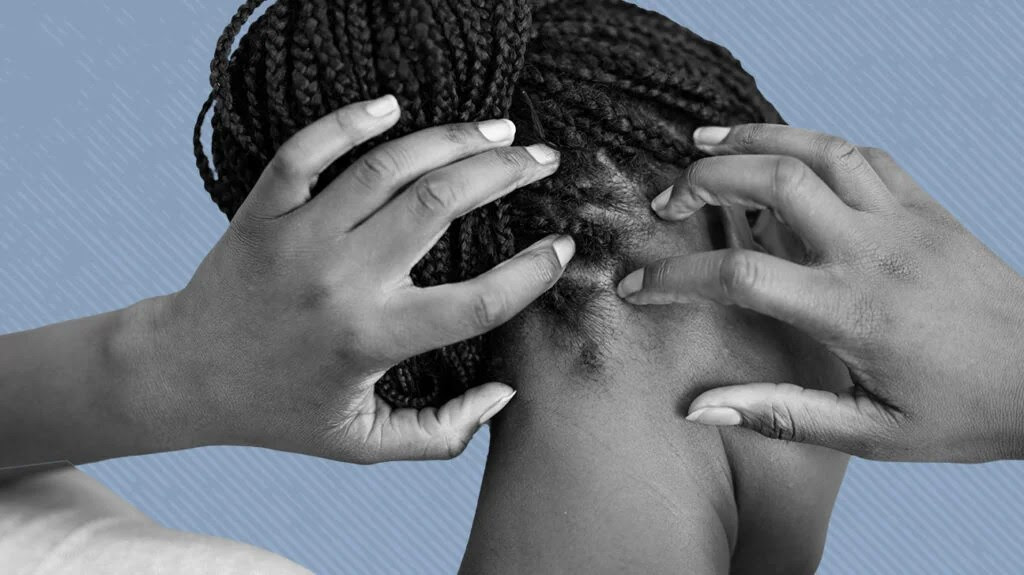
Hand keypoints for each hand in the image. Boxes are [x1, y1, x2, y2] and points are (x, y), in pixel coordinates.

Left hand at [150, 95, 572, 463]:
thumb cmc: (280, 411)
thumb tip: (503, 395)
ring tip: (496, 129)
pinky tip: (392, 105)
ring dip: (451, 140)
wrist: (183, 375)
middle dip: (504, 173)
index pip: (477, 302)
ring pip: (388, 169)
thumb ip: (441, 434)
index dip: (532, 272)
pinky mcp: (263, 211)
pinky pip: (307, 151)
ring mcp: (299, 238)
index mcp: (373, 338)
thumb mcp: (362, 443)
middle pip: (440, 206)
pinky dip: (348, 121)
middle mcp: (342, 280)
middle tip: (541, 159)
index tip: (562, 246)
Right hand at [617, 123, 1023, 461]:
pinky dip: (813, 143)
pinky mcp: (926, 207)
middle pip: (772, 182)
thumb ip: (780, 416)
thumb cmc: (964, 412)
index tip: (636, 284)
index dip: (675, 276)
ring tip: (704, 142)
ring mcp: (902, 220)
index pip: (739, 274)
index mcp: (849, 311)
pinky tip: (786, 154)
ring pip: (817, 149)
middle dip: (705, 178)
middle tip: (667, 198)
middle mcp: (871, 251)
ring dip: (753, 138)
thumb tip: (699, 408)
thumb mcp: (870, 435)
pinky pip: (864, 154)